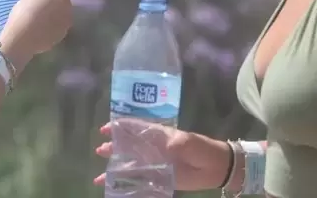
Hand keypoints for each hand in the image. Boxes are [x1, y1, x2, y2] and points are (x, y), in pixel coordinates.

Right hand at [0, 0, 76, 71]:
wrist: (21, 39)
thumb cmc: (25, 11)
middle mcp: (69, 7)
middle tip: (40, 4)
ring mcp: (67, 23)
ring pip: (64, 13)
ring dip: (56, 12)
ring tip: (39, 18)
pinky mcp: (62, 35)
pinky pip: (60, 26)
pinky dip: (53, 25)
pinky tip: (40, 28)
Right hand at [93, 120, 230, 191]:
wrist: (216, 166)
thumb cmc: (200, 147)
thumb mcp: (185, 141)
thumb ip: (169, 145)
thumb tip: (153, 151)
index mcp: (157, 135)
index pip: (134, 127)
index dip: (119, 127)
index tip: (105, 129)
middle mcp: (153, 148)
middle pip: (128, 146)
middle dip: (113, 148)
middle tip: (100, 150)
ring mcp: (155, 163)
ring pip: (131, 165)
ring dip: (116, 169)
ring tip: (101, 176)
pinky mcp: (160, 178)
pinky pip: (140, 181)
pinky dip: (128, 184)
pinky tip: (116, 188)